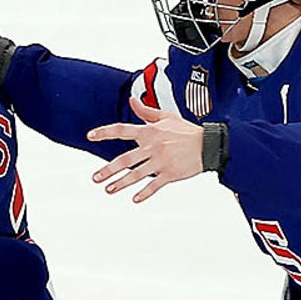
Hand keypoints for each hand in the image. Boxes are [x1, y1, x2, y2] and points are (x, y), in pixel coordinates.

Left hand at [86, 97, 203, 202]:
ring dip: (121, 183)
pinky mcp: (171, 173)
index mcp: (149, 132)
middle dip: (109, 170)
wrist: (209, 144)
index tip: (90, 136)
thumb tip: (132, 100)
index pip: (122, 130)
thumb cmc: (187, 131)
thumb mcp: (166, 117)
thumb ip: (146, 111)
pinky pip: (155, 185)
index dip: (105, 132)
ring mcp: (161, 161)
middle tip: (96, 177)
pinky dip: (145, 193)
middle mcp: (152, 147)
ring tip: (109, 189)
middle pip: (126, 159)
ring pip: (137, 174)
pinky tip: (135, 199)